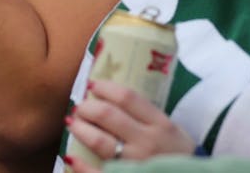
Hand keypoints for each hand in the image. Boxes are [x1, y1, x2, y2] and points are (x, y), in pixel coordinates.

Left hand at [63, 79, 196, 168]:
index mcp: (160, 124)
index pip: (127, 97)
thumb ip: (148, 114)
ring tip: (73, 123)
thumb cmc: (179, 155)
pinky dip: (81, 164)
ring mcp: (136, 164)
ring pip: (100, 142)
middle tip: (80, 106)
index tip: (93, 84)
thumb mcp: (172, 129)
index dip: (105, 87)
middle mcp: (147, 142)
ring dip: (81, 129)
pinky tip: (71, 155)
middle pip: (108, 116)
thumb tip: (114, 95)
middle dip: (87, 107)